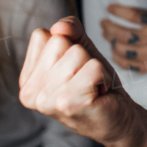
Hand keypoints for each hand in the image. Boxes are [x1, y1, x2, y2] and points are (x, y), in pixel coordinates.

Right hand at [18, 17, 142, 146]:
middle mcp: (29, 92)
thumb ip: (70, 30)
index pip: (41, 35)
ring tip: (93, 87)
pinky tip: (99, 94)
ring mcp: (46, 100)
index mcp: (27, 79)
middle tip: (86, 80)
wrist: (119, 119)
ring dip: (94, 68)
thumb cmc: (97, 84)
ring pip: (77, 53)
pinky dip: (103, 77)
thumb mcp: (81, 50)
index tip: (74, 70)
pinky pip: (94, 67)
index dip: (66, 45)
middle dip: (82, 57)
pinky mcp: (68, 103)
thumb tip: (59, 27)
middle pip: (59, 42)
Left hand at [102, 5, 146, 71]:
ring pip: (121, 49)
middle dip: (109, 27)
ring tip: (106, 34)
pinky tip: (113, 50)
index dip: (118, 11)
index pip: (132, 16)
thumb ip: (144, 15)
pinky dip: (117, 57)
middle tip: (103, 22)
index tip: (109, 7)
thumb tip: (118, 11)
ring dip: (110, 41)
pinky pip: (126, 63)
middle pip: (123, 34)